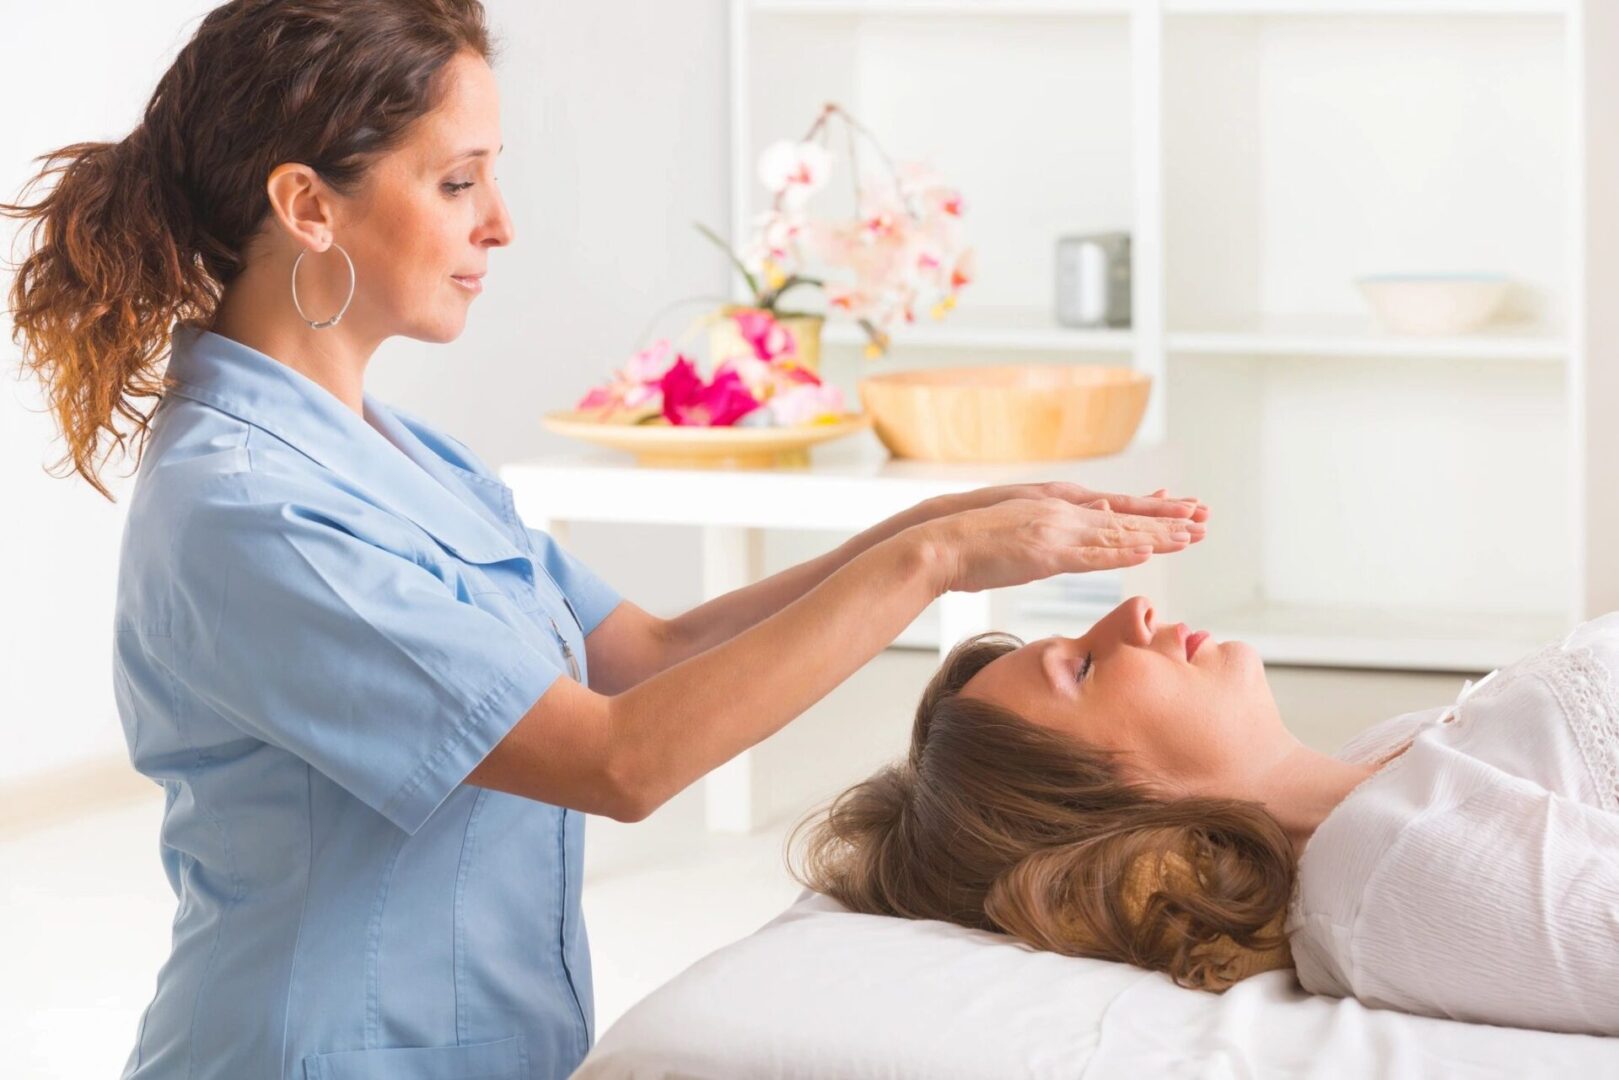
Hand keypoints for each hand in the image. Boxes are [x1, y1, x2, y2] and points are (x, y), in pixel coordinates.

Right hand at [863, 481, 1206, 553]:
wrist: (940, 541)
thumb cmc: (972, 545)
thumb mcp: (1017, 537)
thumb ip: (1046, 540)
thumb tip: (1063, 548)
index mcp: (1055, 507)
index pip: (1112, 508)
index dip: (1148, 510)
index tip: (1179, 508)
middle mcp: (1062, 512)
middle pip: (1124, 515)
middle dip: (1167, 518)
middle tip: (1205, 517)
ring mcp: (1056, 530)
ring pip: (1118, 533)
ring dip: (1157, 535)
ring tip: (1193, 535)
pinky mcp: (1046, 551)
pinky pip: (1093, 554)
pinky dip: (1123, 551)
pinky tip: (1147, 552)